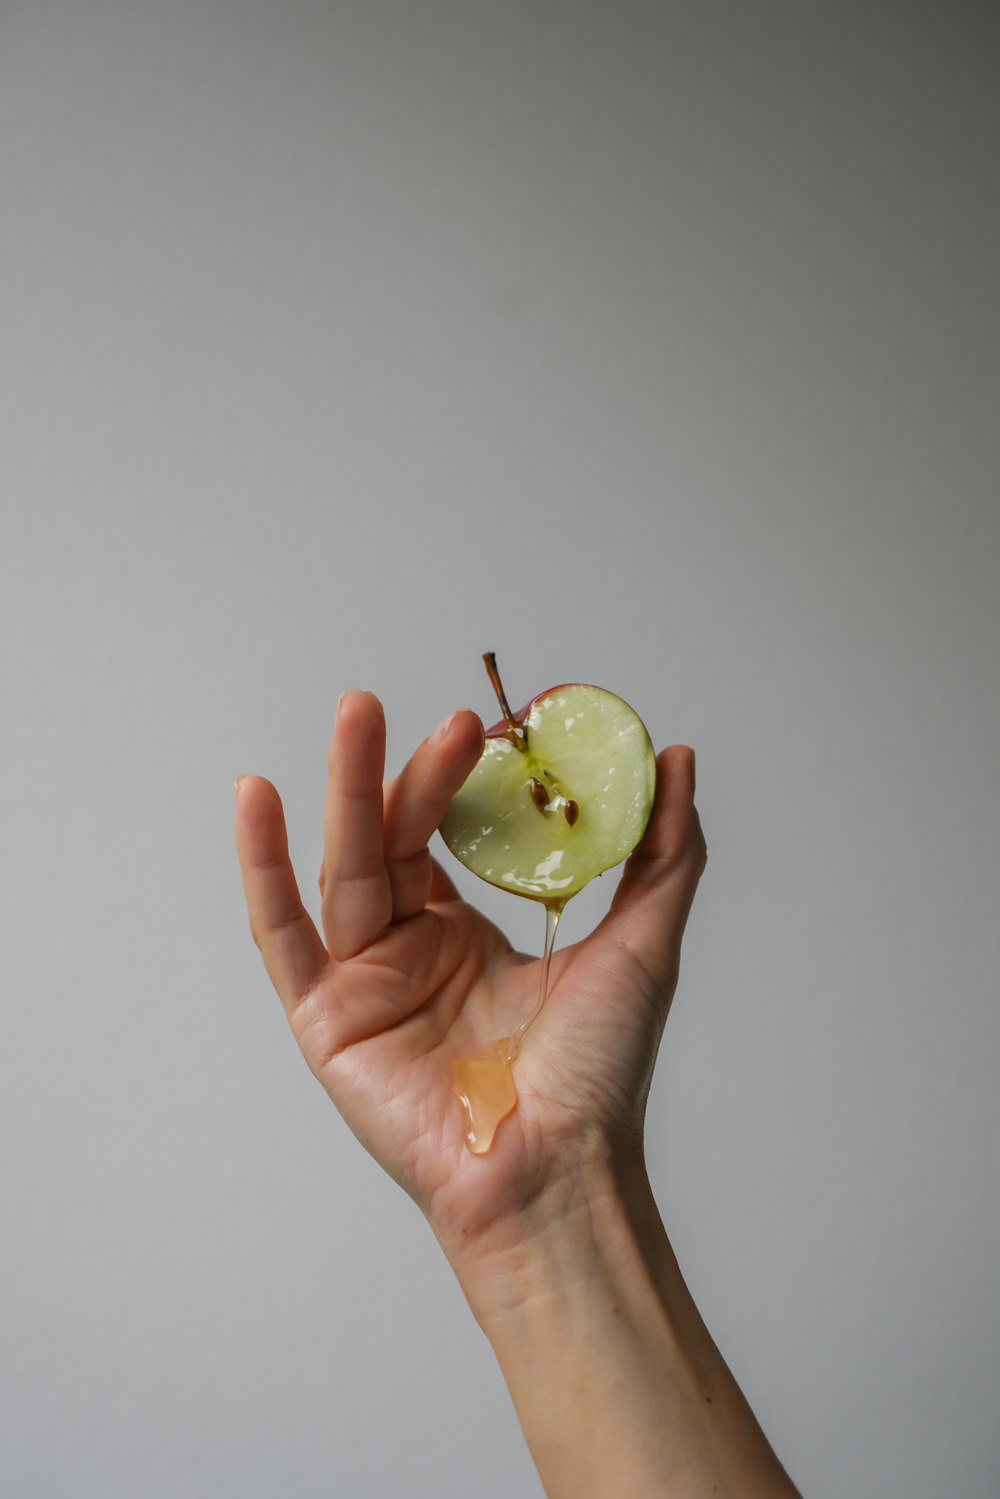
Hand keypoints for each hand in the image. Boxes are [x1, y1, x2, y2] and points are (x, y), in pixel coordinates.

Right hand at [235, 691, 706, 1264]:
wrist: (563, 1173)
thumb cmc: (599, 1075)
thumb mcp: (640, 944)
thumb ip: (660, 852)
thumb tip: (672, 757)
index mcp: (465, 935)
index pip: (443, 835)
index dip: (457, 778)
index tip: (484, 725)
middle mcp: (408, 951)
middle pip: (390, 839)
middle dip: (403, 770)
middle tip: (425, 710)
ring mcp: (363, 983)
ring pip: (345, 868)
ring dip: (347, 790)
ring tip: (359, 714)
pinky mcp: (323, 1020)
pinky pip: (283, 935)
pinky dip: (262, 869)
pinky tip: (255, 799)